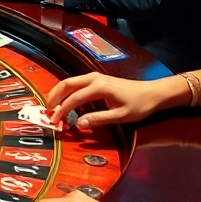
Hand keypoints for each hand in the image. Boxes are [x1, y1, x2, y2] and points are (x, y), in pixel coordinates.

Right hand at [45, 72, 184, 129]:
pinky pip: (77, 83)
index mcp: (99, 87)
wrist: (153, 93)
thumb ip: (98, 119)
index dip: (62, 110)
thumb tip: (79, 124)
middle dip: (54, 98)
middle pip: (66, 84)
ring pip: (70, 82)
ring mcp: (95, 77)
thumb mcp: (120, 116)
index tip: (55, 121)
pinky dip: (67, 92)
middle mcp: (94, 78)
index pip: (74, 99)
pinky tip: (65, 102)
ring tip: (52, 107)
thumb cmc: (139, 105)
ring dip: (59, 94)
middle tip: (47, 112)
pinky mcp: (98, 79)